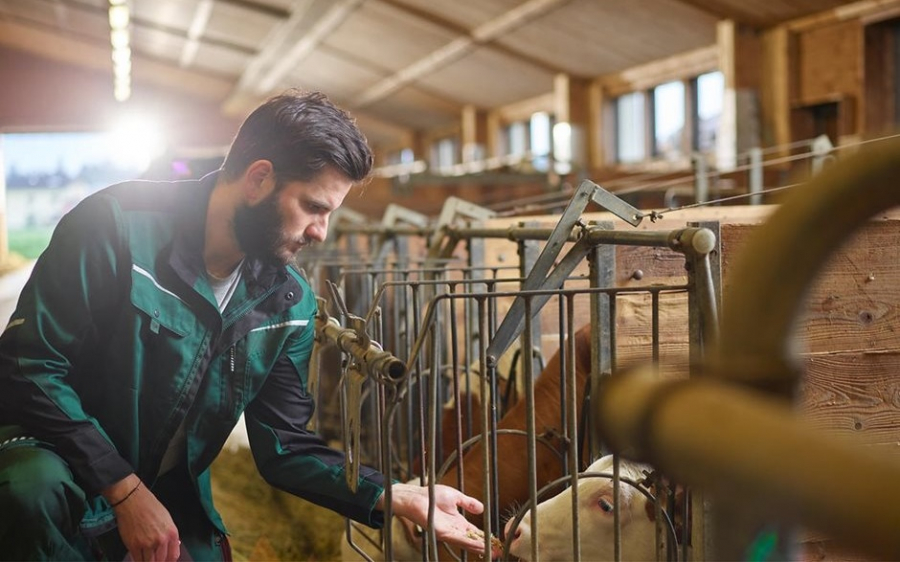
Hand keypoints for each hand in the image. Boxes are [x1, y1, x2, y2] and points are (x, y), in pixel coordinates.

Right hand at [104, 475, 181, 560]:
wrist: (133, 501)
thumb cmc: (149, 506)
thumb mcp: (167, 519)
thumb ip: (169, 534)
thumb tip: (173, 545)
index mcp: (171, 533)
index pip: (173, 555)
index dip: (169, 561)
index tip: (166, 561)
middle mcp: (161, 540)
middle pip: (161, 561)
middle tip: (155, 560)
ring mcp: (147, 544)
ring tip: (146, 559)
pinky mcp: (134, 545)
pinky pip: (137, 560)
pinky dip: (138, 561)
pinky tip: (138, 558)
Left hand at [385, 482, 500, 558]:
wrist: (417, 496)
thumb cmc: (433, 495)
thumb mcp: (456, 497)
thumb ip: (468, 503)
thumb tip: (482, 508)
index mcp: (458, 522)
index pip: (474, 533)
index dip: (485, 537)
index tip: (497, 542)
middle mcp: (454, 530)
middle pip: (472, 540)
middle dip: (486, 546)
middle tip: (499, 552)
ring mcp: (448, 532)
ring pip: (466, 542)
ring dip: (479, 547)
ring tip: (492, 552)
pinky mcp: (441, 532)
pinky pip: (457, 539)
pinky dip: (469, 543)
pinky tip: (478, 545)